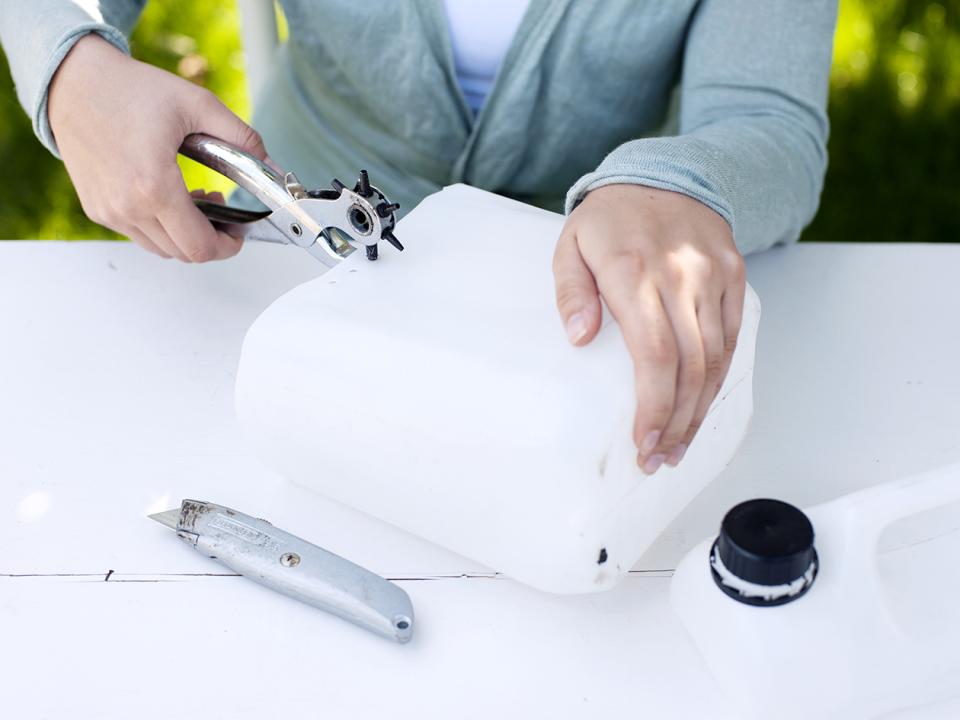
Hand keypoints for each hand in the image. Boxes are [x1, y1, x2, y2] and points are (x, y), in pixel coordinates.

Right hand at [48, 34, 267, 261]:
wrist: (73, 83)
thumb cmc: (129, 90)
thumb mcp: (198, 105)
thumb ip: (242, 138)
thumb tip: (273, 167)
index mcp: (153, 186)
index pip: (200, 247)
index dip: (229, 246)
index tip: (239, 230)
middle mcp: (126, 206)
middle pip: (184, 253)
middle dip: (212, 239)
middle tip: (221, 208)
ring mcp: (109, 211)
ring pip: (162, 248)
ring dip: (186, 234)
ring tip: (195, 198)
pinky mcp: (97, 209)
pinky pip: (140, 235)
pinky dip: (161, 227)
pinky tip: (168, 196)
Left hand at [553, 184, 745, 473]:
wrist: (667, 174)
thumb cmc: (610, 219)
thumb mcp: (571, 245)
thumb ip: (571, 292)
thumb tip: (580, 338)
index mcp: (633, 271)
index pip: (653, 355)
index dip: (654, 407)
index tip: (643, 442)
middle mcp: (680, 276)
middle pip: (689, 367)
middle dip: (677, 423)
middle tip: (661, 458)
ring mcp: (713, 276)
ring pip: (716, 359)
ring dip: (699, 410)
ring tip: (680, 445)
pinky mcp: (734, 277)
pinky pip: (732, 337)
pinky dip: (719, 378)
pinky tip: (702, 406)